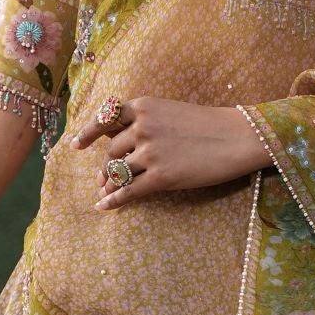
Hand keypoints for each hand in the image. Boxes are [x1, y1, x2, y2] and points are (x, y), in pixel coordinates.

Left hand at [72, 95, 272, 208]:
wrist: (238, 137)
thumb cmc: (208, 124)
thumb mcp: (171, 112)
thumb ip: (144, 123)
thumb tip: (116, 148)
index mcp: (144, 107)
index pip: (105, 119)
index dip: (88, 133)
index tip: (76, 145)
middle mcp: (142, 128)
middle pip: (112, 151)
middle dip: (108, 164)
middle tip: (104, 177)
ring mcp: (150, 153)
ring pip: (117, 171)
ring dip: (110, 183)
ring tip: (106, 189)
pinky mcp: (161, 177)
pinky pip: (128, 192)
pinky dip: (113, 200)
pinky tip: (103, 207)